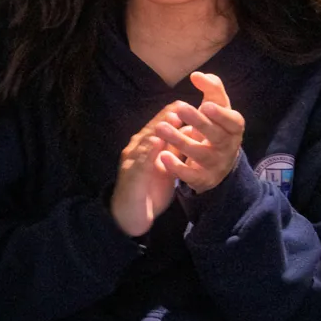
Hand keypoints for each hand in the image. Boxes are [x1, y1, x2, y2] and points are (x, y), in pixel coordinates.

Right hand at [111, 112, 178, 237]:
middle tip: (182, 104)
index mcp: (145, 148)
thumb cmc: (149, 190)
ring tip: (172, 117)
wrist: (131, 216)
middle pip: (152, 129)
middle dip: (166, 116)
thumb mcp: (166, 167)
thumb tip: (190, 132)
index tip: (187, 104)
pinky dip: (149, 151)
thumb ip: (175, 151)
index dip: (171, 115)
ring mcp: (132, 162)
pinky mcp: (131, 177)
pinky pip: (140, 162)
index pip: (158, 127)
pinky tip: (157, 142)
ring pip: (145, 141)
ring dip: (159, 128)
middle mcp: (136, 150)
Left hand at [148, 72, 246, 193]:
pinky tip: (163, 156)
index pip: (233, 121)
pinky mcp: (204, 179)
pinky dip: (178, 167)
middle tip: (181, 108)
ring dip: (181, 141)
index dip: (222, 115)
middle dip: (199, 123)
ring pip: (201, 154)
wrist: (218, 162)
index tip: (207, 104)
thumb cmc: (215, 127)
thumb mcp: (217, 107)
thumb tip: (197, 75)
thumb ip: (211, 89)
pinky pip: (192, 176)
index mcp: (233, 129)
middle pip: (216, 136)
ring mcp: (217, 165)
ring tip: (161, 128)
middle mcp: (228, 147)